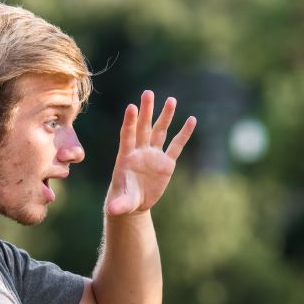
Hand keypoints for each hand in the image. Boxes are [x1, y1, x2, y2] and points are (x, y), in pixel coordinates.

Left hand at [106, 90, 196, 215]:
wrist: (133, 202)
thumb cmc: (124, 199)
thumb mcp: (122, 203)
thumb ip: (118, 205)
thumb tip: (112, 211)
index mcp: (126, 157)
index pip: (127, 136)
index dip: (130, 122)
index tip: (132, 107)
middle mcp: (140, 152)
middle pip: (144, 128)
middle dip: (146, 111)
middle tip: (148, 93)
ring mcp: (154, 155)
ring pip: (160, 132)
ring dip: (165, 116)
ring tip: (171, 100)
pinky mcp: (166, 163)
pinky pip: (176, 146)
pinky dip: (184, 134)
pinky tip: (191, 120)